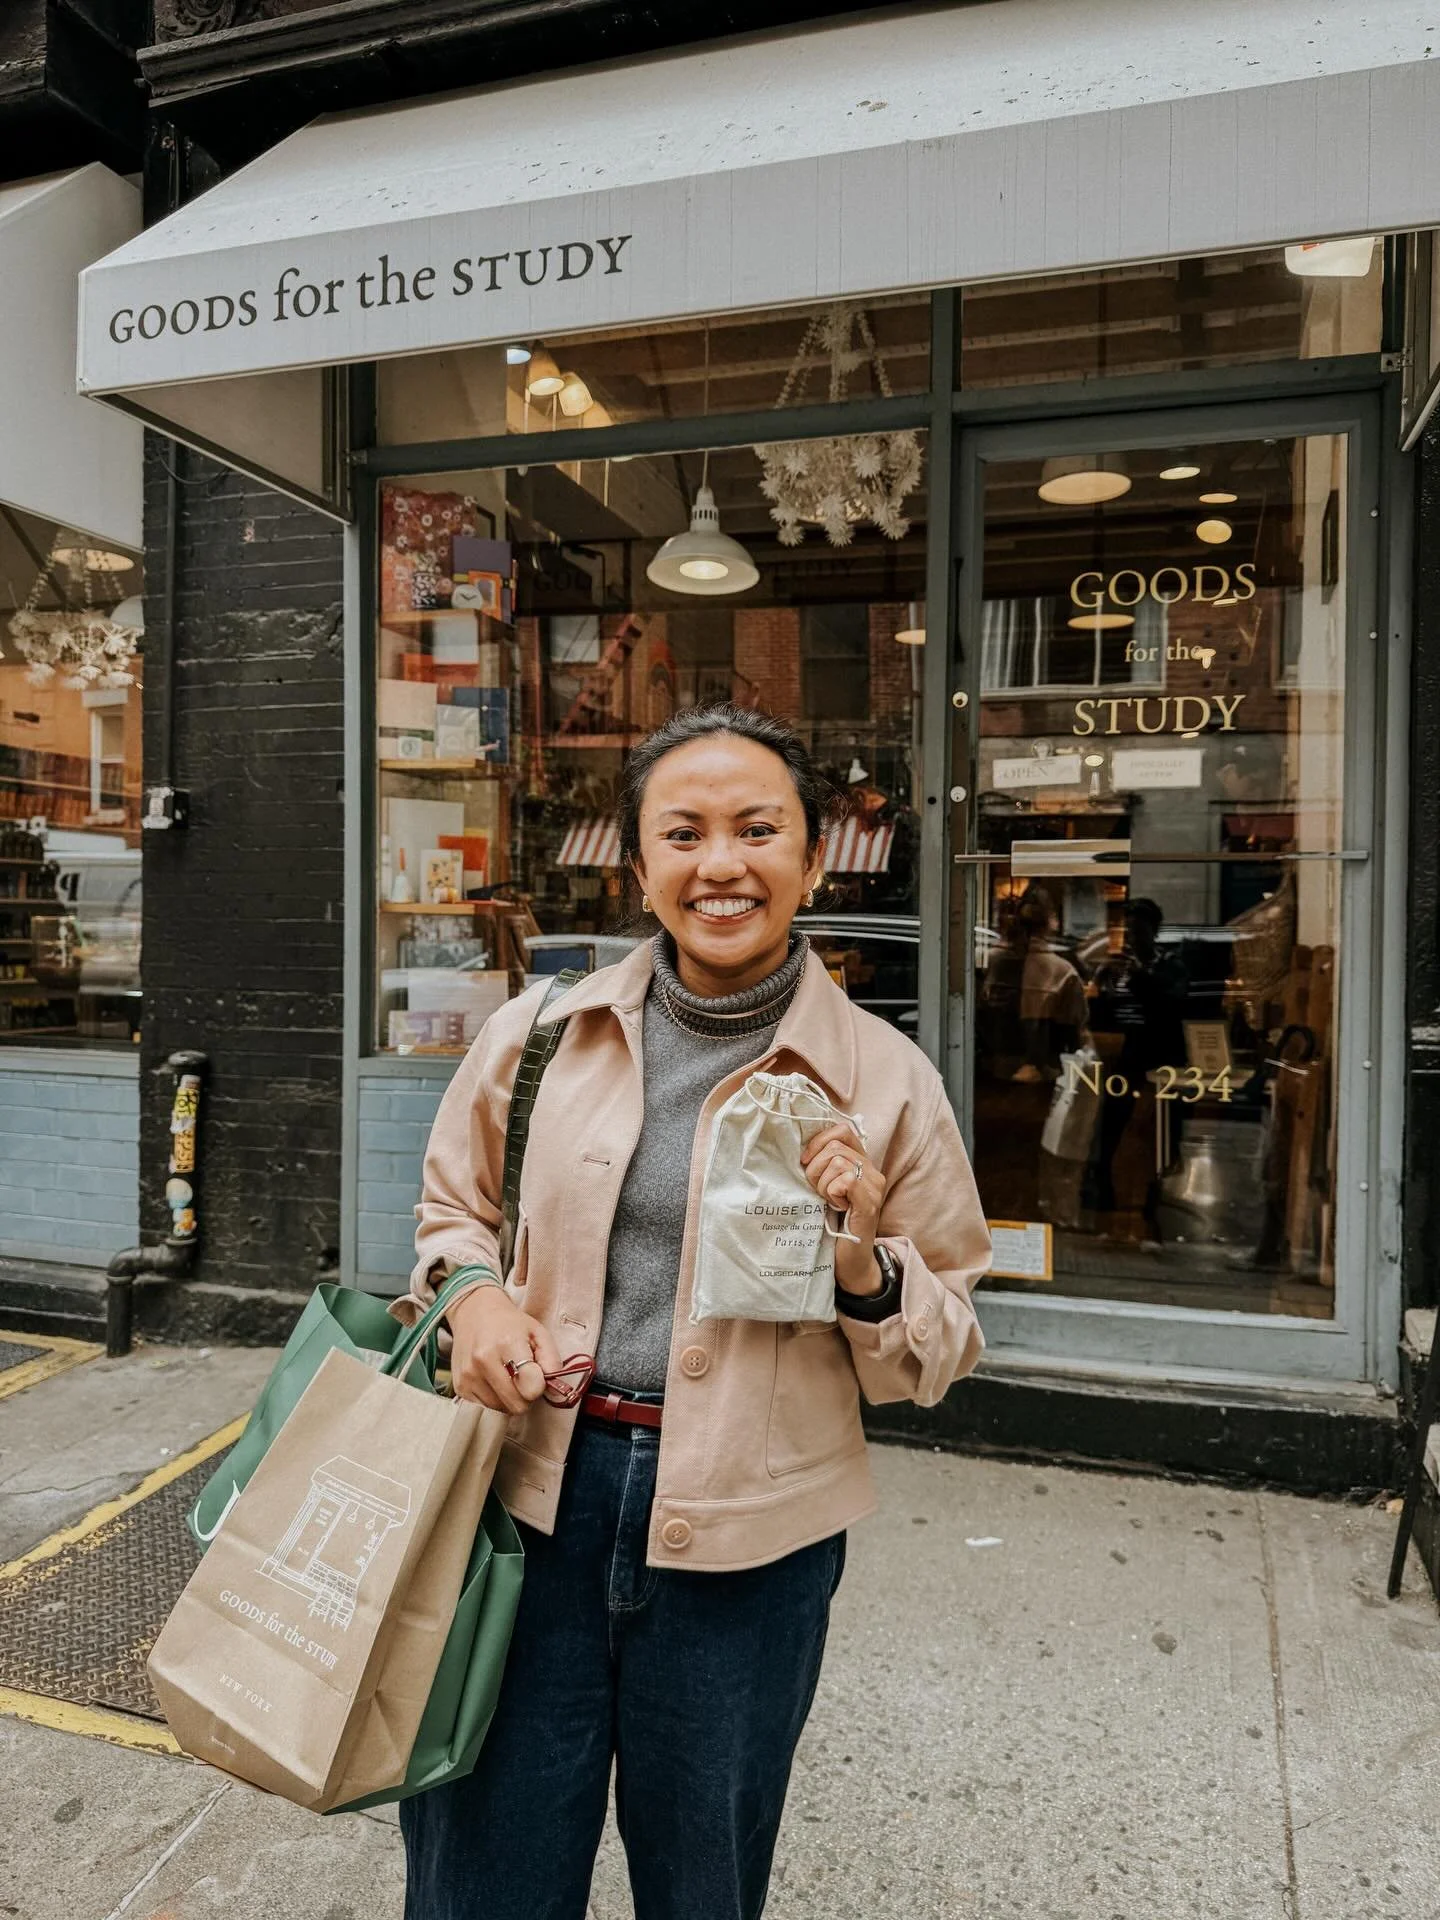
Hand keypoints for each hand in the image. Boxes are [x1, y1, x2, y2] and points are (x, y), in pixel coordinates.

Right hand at [446, 1285, 563, 1413]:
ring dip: (509, 1398)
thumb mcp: (538, 1332)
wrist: (474, 1312)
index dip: (539, 1385)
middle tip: (524, 1378)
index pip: (531, 1388)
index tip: (537, 1374)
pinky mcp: (459, 1387)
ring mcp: (468, 1375)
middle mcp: (483, 1361)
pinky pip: (486, 1408)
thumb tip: (554, 1387)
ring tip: (508, 1376)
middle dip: (526, 1395)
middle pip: (517, 1405)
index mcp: (507, 1344)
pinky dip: (495, 1398)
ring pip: (502, 1410)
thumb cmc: (511, 1324)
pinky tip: (494, 1379)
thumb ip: (552, 1359)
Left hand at [801, 1123, 886, 1292]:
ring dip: (822, 1183)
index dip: (818, 1141)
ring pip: (838, 1162)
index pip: (842, 1130)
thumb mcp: (824, 1189)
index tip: (805, 1162)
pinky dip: (832, 1193)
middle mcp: (873, 1171)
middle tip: (816, 1191)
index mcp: (861, 1163)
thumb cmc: (833, 1225)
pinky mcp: (870, 1203)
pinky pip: (846, 1180)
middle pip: (835, 1146)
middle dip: (815, 1167)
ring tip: (827, 1201)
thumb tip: (800, 1148)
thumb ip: (822, 1166)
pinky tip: (835, 1207)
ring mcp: (874, 1187)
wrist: (850, 1263)